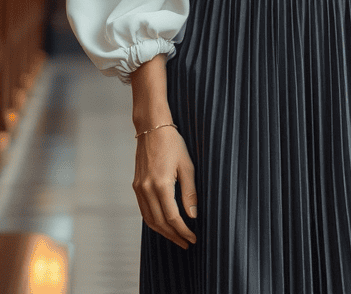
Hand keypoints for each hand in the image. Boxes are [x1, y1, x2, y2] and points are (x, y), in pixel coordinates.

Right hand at [132, 126, 197, 248]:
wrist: (152, 127)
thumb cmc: (172, 143)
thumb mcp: (187, 165)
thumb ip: (190, 192)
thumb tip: (193, 216)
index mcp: (161, 184)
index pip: (172, 217)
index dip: (183, 231)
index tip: (193, 238)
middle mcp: (147, 189)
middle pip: (160, 222)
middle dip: (174, 236)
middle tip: (186, 243)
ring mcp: (139, 188)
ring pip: (149, 219)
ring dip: (163, 232)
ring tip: (176, 238)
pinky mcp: (136, 185)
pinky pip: (144, 210)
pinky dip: (154, 221)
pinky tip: (164, 223)